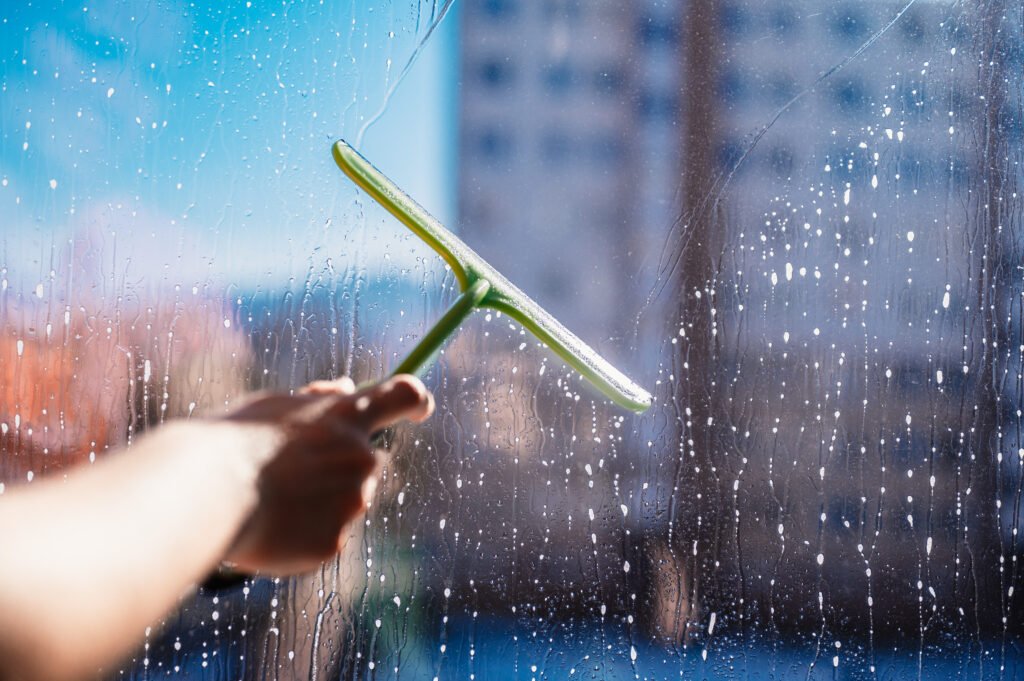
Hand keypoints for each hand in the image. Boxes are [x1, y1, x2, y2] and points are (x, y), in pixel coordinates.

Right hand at [221, 375, 432, 574]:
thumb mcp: (272, 406)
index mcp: (345, 416)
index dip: (415, 400)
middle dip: (337, 471)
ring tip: (267, 502)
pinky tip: (268, 528)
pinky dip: (300, 538)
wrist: (206, 492)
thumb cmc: (230, 442)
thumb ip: (315, 401)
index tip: (421, 407)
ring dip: (315, 505)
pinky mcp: (335, 543)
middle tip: (287, 475)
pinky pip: (323, 540)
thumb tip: (345, 388)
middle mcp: (361, 458)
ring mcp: (351, 503)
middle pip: (365, 466)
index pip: (403, 395)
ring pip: (343, 506)